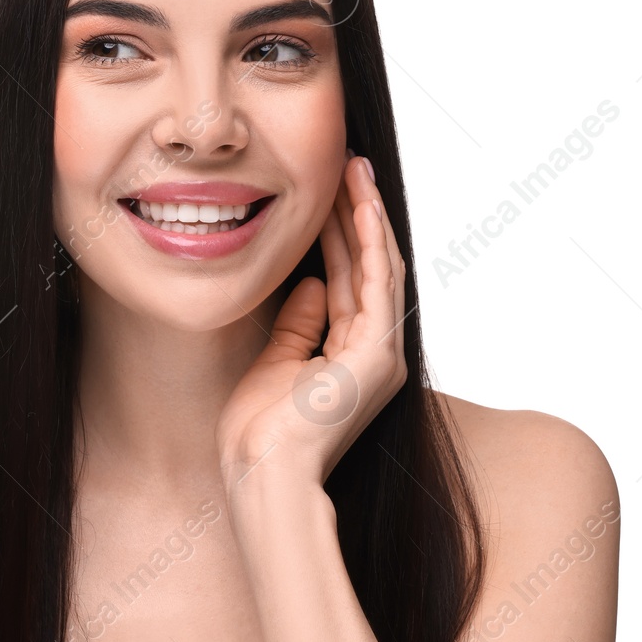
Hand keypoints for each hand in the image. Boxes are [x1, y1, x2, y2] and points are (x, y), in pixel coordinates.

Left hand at [215, 152, 408, 488]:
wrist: (265, 475)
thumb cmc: (261, 435)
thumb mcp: (275, 363)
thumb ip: (297, 324)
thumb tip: (309, 282)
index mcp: (352, 357)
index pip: (347, 280)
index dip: (337, 234)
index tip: (325, 192)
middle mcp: (375, 353)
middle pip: (366, 267)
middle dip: (354, 215)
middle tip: (346, 166)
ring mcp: (381, 353)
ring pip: (377, 266)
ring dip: (366, 216)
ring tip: (353, 171)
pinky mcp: (377, 354)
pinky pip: (377, 283)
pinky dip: (370, 241)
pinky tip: (360, 205)